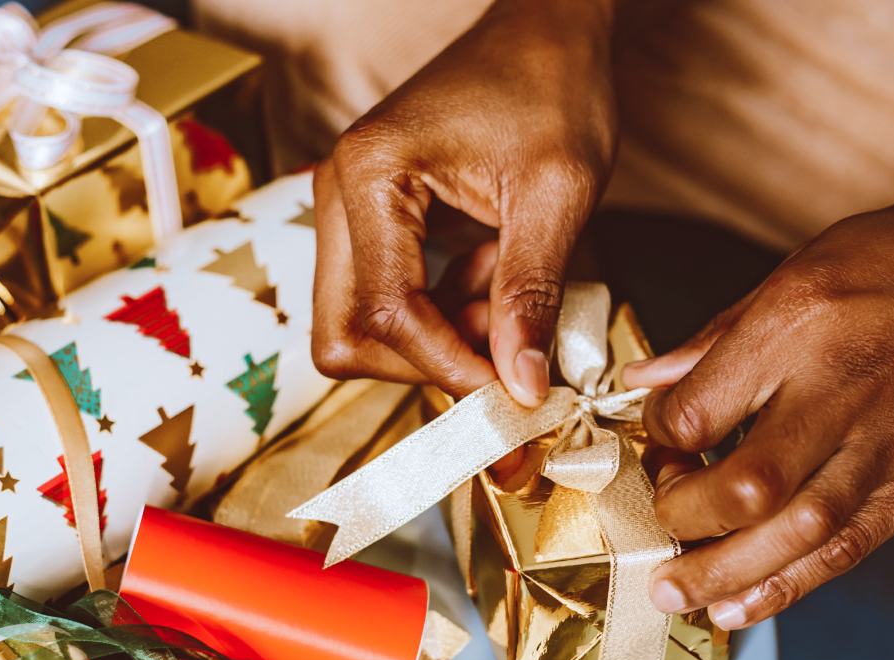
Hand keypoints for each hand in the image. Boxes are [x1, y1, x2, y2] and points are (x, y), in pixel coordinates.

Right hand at [311, 0, 619, 405]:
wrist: (544, 29)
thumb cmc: (551, 85)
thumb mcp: (557, 193)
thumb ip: (531, 294)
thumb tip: (521, 387)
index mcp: (371, 177)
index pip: (385, 313)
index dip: (448, 365)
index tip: (511, 390)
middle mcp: (336, 194)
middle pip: (345, 334)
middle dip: (426, 362)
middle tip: (501, 354)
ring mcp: (345, 209)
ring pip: (357, 326)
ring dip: (434, 339)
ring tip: (503, 300)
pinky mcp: (366, 221)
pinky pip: (381, 300)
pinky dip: (436, 313)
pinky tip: (488, 279)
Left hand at [622, 188, 893, 628]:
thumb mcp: (798, 271)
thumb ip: (717, 339)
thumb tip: (644, 381)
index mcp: (799, 325)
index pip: (699, 411)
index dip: (658, 437)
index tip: (656, 440)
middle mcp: (845, 391)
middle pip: (748, 486)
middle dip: (684, 518)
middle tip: (658, 524)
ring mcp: (893, 445)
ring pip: (799, 534)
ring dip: (726, 574)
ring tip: (675, 595)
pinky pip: (849, 549)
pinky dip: (788, 585)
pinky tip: (741, 606)